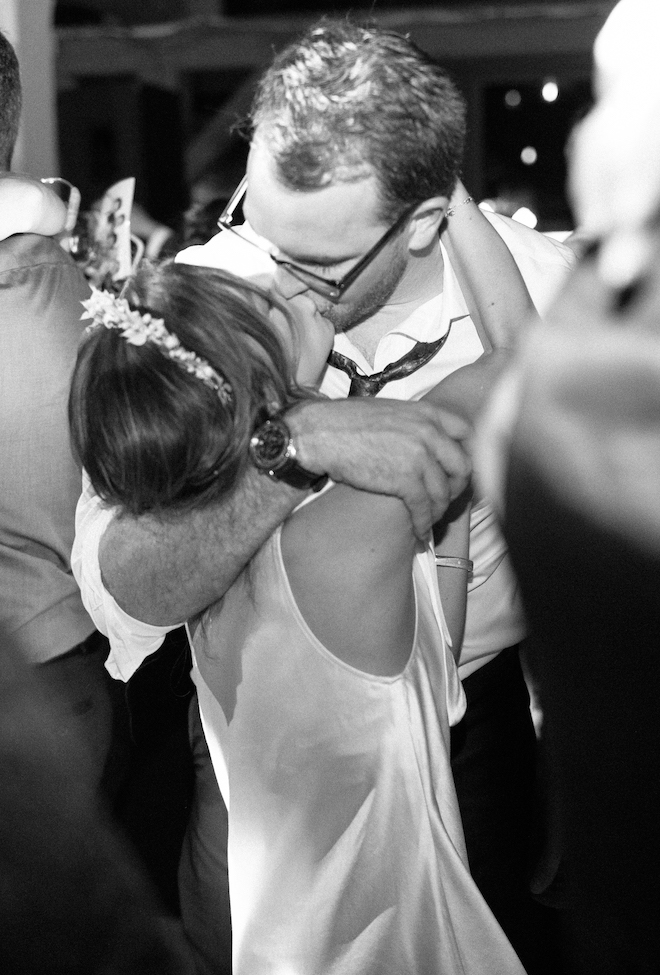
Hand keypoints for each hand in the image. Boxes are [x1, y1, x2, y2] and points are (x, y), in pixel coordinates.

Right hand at [287, 398, 471, 537]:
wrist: (319, 433)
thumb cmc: (345, 422)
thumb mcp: (389, 411)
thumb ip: (413, 424)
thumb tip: (422, 441)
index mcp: (427, 413)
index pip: (466, 434)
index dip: (465, 456)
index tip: (456, 473)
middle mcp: (429, 432)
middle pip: (462, 467)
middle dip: (456, 489)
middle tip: (444, 501)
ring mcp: (419, 456)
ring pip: (443, 492)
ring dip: (437, 512)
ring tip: (429, 522)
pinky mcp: (404, 479)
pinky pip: (423, 507)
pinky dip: (423, 524)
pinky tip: (418, 533)